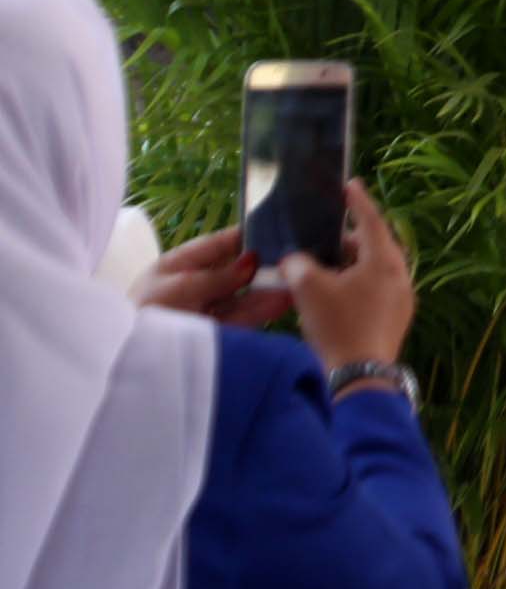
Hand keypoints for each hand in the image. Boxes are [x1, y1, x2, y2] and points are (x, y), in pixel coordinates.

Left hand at [134, 225, 290, 329]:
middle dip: (263, 264)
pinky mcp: (216, 334)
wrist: (126, 361)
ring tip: (298, 280)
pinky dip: (264, 309)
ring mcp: (207, 310)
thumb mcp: (179, 287)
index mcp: (178, 266)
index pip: (218, 245)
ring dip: (268, 288)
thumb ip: (218, 276)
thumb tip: (254, 259)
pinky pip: (244, 317)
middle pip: (235, 270)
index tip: (277, 227)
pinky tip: (285, 300)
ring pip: (243, 294)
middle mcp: (196, 285)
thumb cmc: (145, 313)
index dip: (245, 236)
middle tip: (296, 257)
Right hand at [286, 179, 414, 373]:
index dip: (358, 201)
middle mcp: (401, 274)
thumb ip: (298, 265)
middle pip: (374, 246)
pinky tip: (334, 297)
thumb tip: (294, 260)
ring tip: (324, 270)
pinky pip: (376, 290)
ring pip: (374, 270)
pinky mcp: (396, 318)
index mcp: (385, 260)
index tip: (350, 185)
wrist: (361, 375)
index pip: (371, 220)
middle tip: (325, 239)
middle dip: (348, 241)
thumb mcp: (309, 289)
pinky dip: (356, 285)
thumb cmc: (337, 325)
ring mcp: (402, 298)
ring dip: (350, 266)